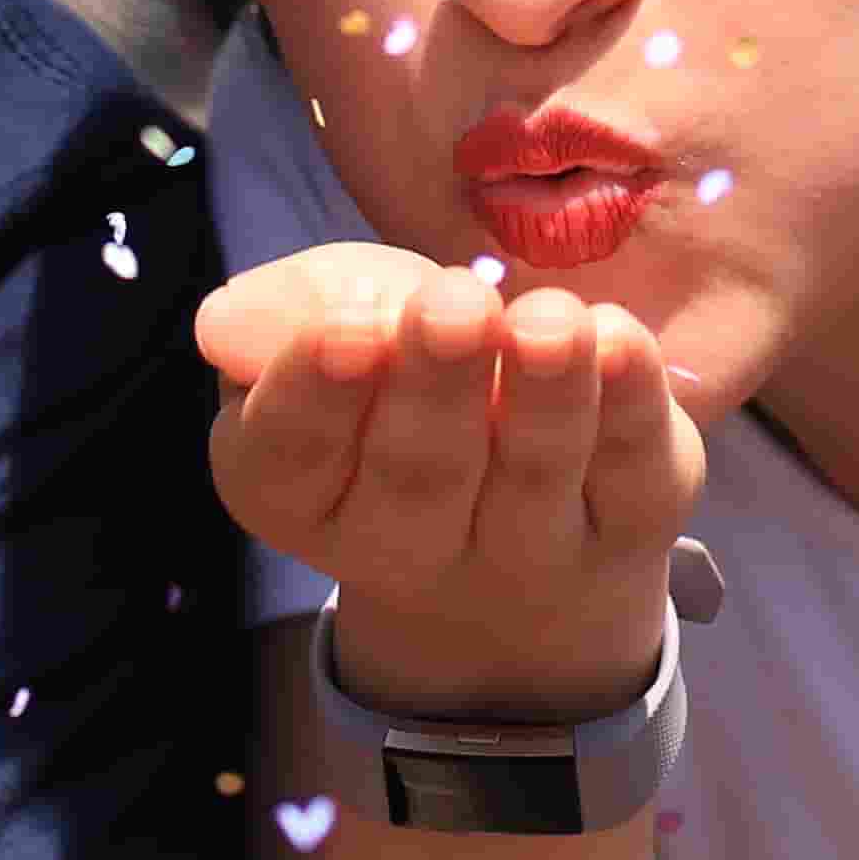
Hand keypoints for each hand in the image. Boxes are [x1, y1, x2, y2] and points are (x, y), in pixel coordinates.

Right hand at [196, 242, 702, 720]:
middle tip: (453, 307)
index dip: (315, 391)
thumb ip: (284, 316)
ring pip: (532, 475)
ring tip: (548, 322)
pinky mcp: (629, 526)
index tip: (348, 328)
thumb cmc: (394, 402)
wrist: (513, 552)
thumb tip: (226, 325)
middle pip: (416, 474)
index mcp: (301, 496)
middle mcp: (405, 544)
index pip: (289, 456)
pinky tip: (617, 340)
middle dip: (435, 385)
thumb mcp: (327, 346)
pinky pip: (632, 472)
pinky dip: (630, 405)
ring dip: (543, 393)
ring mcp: (526, 550)